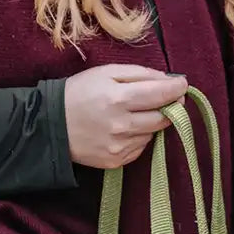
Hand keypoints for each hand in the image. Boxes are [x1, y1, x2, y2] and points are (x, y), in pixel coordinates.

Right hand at [65, 65, 187, 168]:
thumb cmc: (79, 92)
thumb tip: (168, 80)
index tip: (183, 84)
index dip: (177, 88)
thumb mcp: (105, 72)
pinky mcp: (116, 161)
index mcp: (118, 98)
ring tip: (137, 112)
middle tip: (169, 98)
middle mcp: (121, 125)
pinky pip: (140, 147)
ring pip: (153, 133)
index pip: (161, 95)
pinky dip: (139, 136)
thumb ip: (139, 73)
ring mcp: (119, 146)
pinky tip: (125, 128)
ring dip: (153, 122)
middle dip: (171, 106)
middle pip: (163, 118)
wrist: (50, 125)